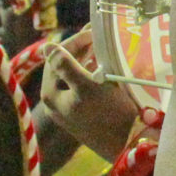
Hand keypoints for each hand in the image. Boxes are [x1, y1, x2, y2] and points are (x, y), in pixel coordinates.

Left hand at [43, 31, 141, 161]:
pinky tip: (105, 68)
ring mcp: (68, 110)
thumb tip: (46, 46)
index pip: (56, 58)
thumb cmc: (109, 114)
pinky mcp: (82, 115)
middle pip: (63, 67)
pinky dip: (92, 75)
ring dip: (87, 61)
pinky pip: (83, 87)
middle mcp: (54, 103)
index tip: (93, 30)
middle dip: (80, 50)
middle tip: (98, 35)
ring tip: (103, 47)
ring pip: (74, 76)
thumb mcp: (88, 86)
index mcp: (50, 94)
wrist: (129, 145)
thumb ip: (66, 65)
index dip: (74, 42)